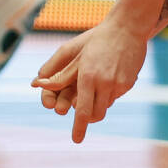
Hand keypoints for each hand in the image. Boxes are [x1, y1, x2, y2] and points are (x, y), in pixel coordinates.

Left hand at [32, 21, 148, 142]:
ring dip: (98, 105)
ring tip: (95, 88)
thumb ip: (57, 71)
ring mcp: (118, 84)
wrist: (127, 28)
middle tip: (81, 116)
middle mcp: (104, 83)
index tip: (76, 139)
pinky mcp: (128, 84)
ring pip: (105, 107)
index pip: (83, 111)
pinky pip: (115, 97)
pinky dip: (109, 93)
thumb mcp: (73, 51)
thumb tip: (38, 84)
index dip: (79, 127)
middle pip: (95, 115)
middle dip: (87, 119)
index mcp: (87, 76)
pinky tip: (108, 76)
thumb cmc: (96, 39)